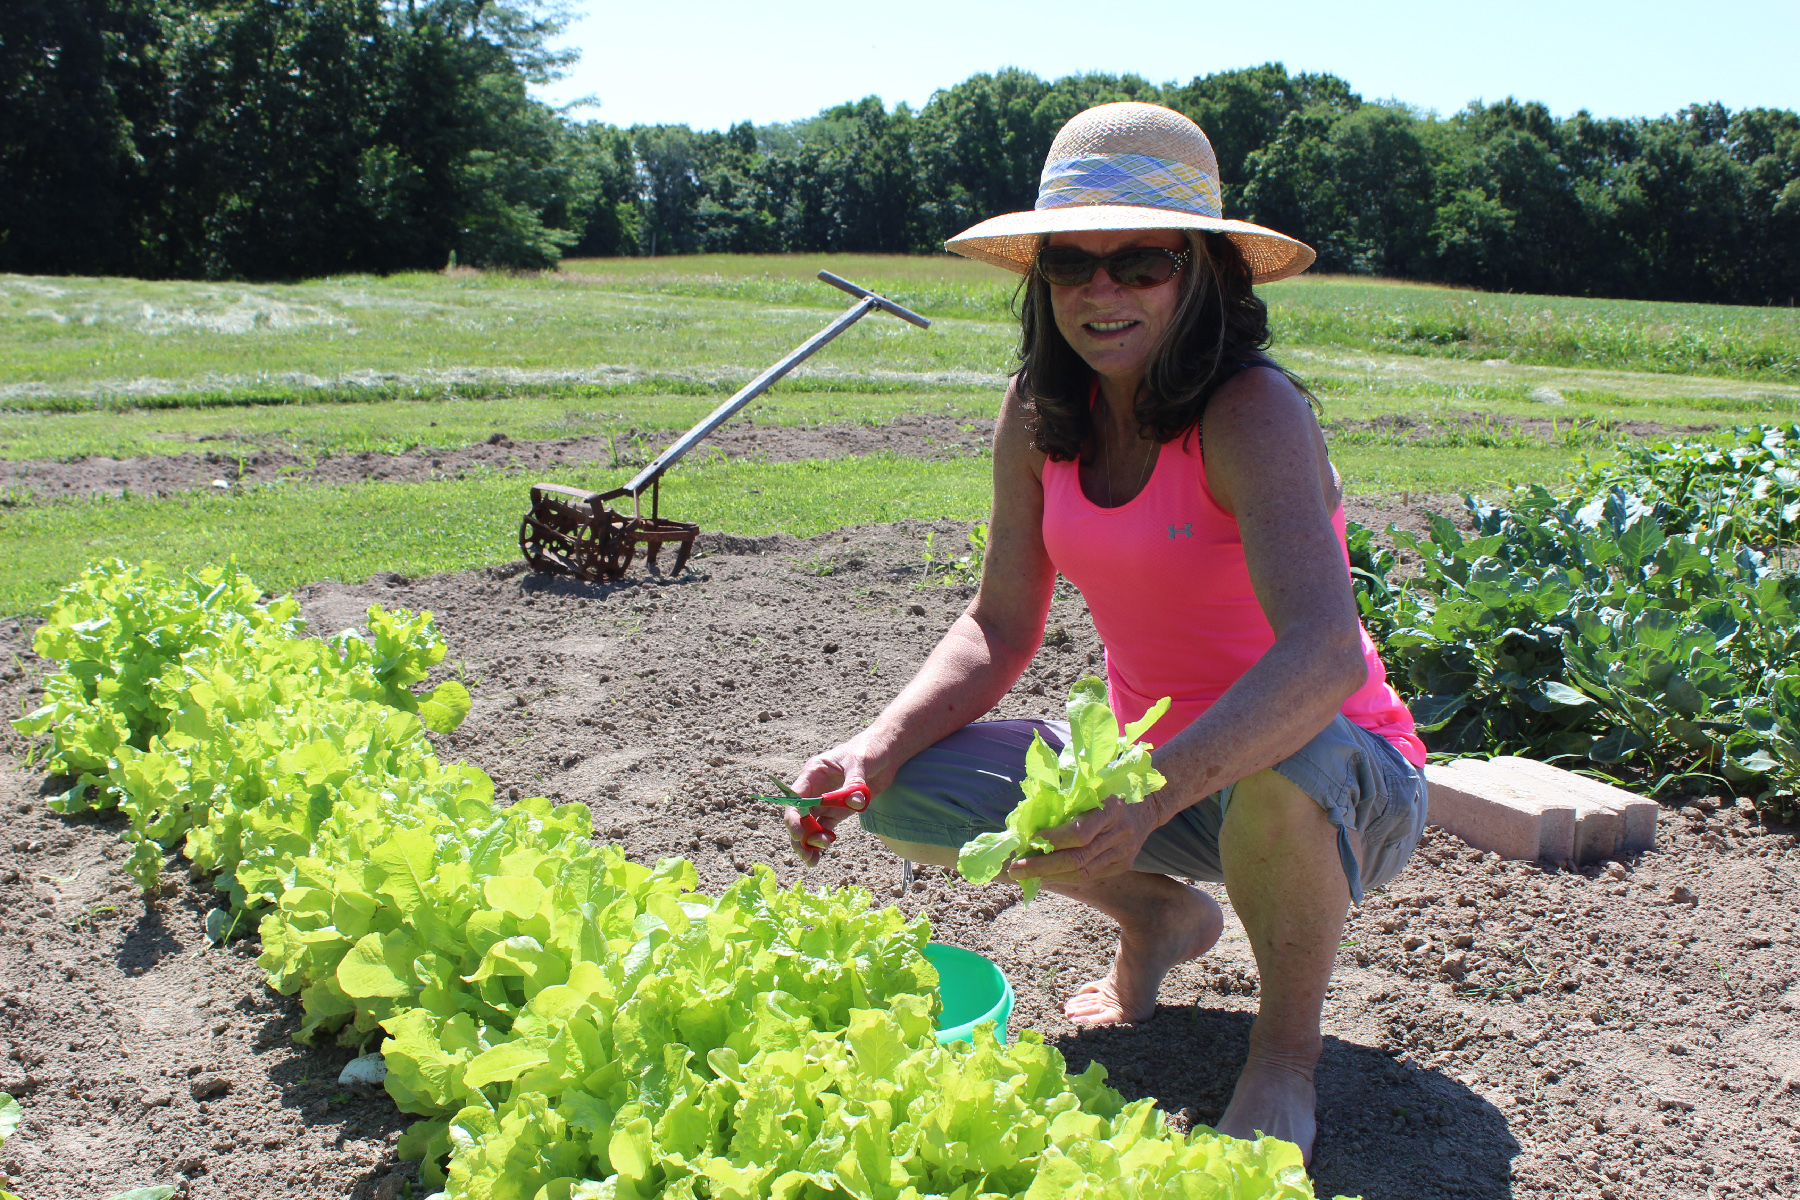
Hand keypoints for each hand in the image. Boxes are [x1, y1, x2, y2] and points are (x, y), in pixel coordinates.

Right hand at [783, 744, 878, 864]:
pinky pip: (825, 828)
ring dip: (809, 843)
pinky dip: (823, 840)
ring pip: (810, 825)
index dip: (793, 816)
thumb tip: (856, 802)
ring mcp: (826, 801)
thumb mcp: (861, 762)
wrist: (886, 753)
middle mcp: (815, 789)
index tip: (799, 833)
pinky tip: (825, 849)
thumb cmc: (869, 750)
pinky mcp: (838, 810)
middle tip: (807, 855)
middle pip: (799, 816)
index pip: (796, 798)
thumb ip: (856, 782)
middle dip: (800, 837)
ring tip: (813, 861)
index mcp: (813, 774)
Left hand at [1006, 794, 1161, 884]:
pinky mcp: (1124, 865)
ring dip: (1050, 875)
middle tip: (1015, 869)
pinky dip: (1065, 876)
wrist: (1149, 803)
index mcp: (1111, 809)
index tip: (1029, 841)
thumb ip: (1067, 801)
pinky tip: (1046, 875)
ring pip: (1082, 873)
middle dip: (1042, 866)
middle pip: (1077, 859)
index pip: (1079, 833)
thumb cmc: (1110, 788)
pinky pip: (1090, 875)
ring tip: (1024, 874)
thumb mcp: (1092, 786)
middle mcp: (1120, 834)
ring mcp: (1124, 853)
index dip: (1052, 840)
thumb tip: (1029, 817)